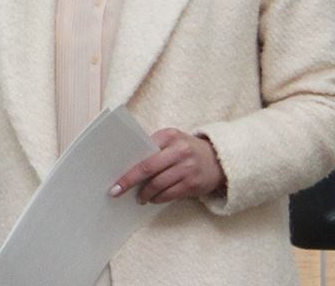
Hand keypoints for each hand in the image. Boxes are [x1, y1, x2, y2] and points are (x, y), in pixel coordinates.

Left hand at [110, 129, 225, 204]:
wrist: (219, 160)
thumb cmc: (186, 150)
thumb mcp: (172, 141)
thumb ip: (154, 148)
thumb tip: (128, 166)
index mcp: (169, 136)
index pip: (143, 151)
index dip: (128, 166)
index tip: (115, 177)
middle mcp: (179, 151)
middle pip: (147, 168)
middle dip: (129, 181)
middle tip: (116, 191)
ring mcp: (188, 168)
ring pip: (158, 184)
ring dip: (145, 193)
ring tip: (139, 198)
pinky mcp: (193, 184)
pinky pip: (170, 194)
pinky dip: (158, 198)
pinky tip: (153, 199)